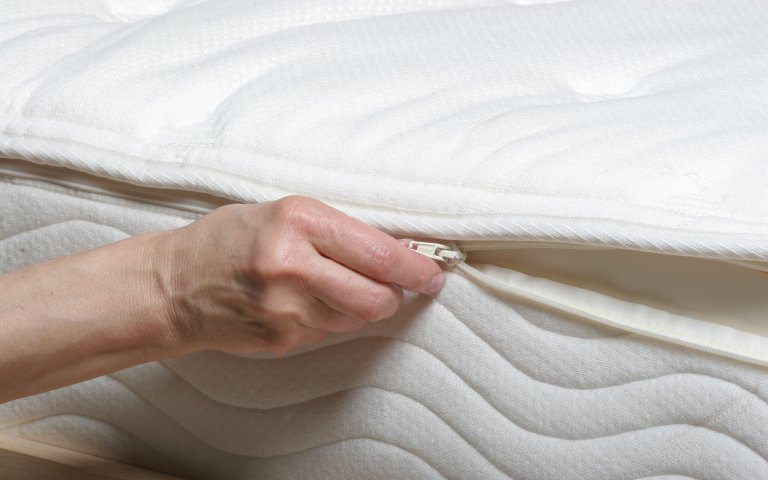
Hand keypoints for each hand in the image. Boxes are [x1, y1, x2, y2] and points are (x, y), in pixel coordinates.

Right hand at [152, 196, 444, 354]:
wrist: (173, 286)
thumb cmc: (227, 240)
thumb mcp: (280, 212)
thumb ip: (336, 230)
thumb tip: (394, 252)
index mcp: (297, 221)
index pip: (379, 252)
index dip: (416, 266)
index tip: (434, 270)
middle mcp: (293, 266)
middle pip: (377, 296)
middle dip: (397, 293)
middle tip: (398, 285)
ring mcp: (286, 309)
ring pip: (357, 317)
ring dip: (363, 304)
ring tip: (335, 285)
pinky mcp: (281, 339)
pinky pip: (329, 331)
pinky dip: (331, 317)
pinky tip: (304, 301)